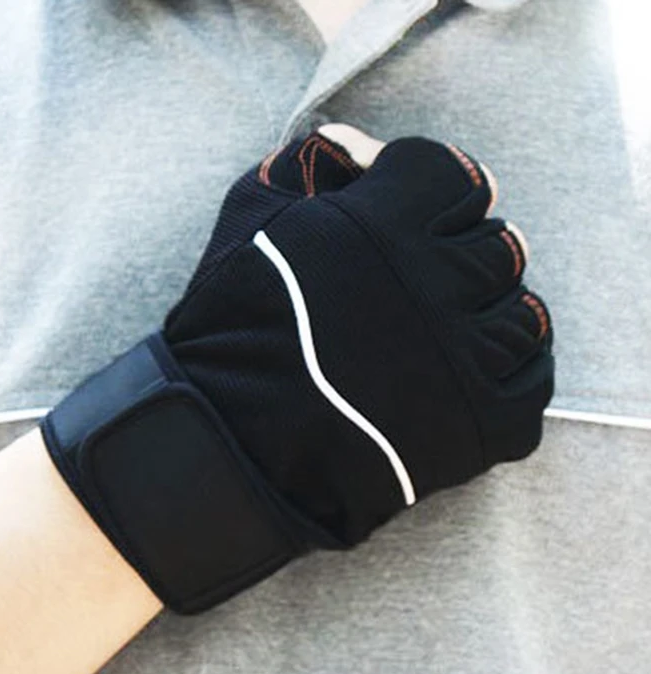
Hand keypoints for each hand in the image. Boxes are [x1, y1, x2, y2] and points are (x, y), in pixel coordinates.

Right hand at [42, 124, 553, 611]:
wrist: (228, 442)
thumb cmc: (229, 329)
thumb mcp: (246, 219)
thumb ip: (305, 163)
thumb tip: (358, 143)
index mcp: (383, 226)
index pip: (456, 176)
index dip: (437, 192)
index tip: (419, 213)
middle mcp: (435, 286)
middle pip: (500, 244)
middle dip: (464, 254)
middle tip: (426, 281)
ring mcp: (464, 360)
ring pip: (524, 313)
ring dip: (491, 315)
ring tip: (449, 331)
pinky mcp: (477, 426)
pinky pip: (533, 383)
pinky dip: (512, 374)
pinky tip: (470, 374)